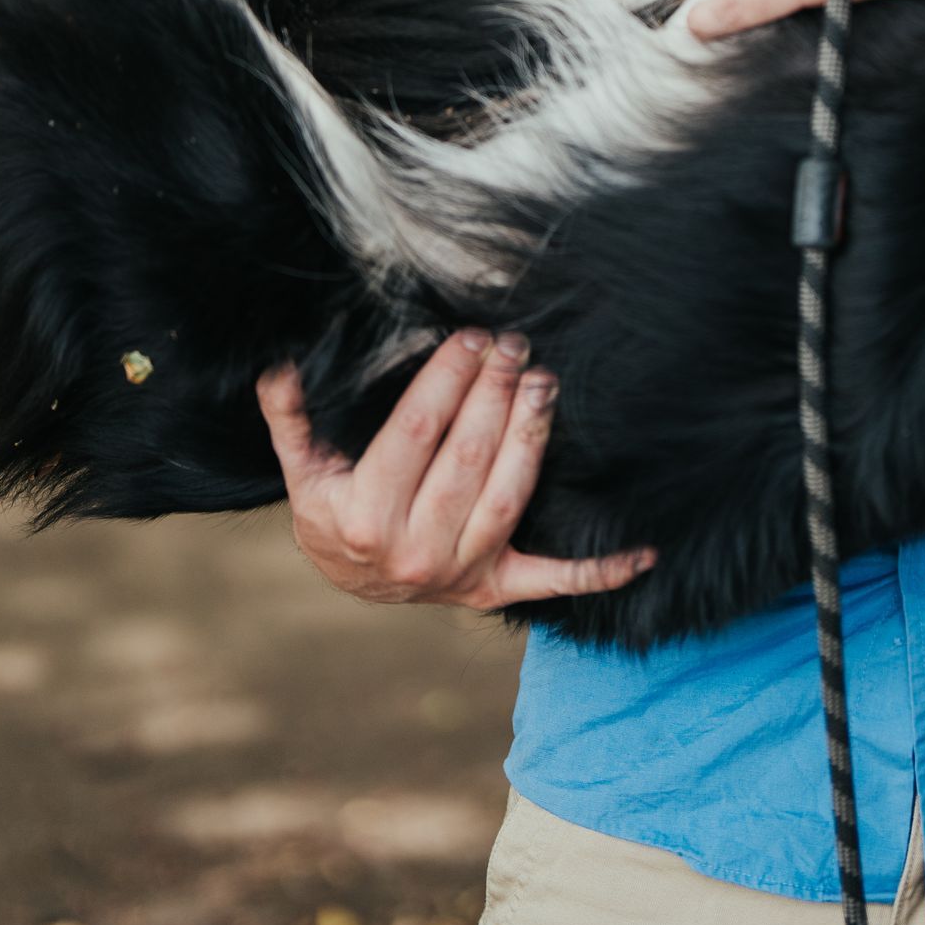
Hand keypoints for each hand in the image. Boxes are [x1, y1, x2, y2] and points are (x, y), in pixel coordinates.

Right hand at [257, 331, 655, 609]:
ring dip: (532, 437)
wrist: (350, 580)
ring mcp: (460, 573)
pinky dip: (600, 570)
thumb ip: (291, 415)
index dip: (448, 378)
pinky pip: (553, 581)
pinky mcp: (496, 587)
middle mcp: (414, 551)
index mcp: (365, 517)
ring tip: (545, 384)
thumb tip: (279, 364)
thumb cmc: (331, 509)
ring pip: (508, 496)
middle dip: (495, 393)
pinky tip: (644, 552)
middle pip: (467, 457)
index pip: (418, 431)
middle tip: (516, 344)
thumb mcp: (303, 466)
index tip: (471, 337)